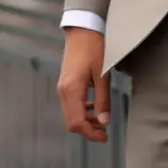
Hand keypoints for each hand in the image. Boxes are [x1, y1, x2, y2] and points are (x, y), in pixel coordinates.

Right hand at [57, 27, 109, 142]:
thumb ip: (103, 99)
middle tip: (105, 133)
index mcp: (72, 90)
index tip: (105, 137)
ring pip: (70, 114)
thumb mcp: (103, 74)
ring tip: (102, 122)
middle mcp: (63, 91)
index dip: (91, 134)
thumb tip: (104, 122)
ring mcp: (62, 87)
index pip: (77, 123)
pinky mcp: (65, 83)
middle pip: (71, 122)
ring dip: (85, 121)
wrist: (83, 30)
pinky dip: (82, 111)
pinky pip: (71, 104)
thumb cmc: (94, 48)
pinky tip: (95, 107)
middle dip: (87, 130)